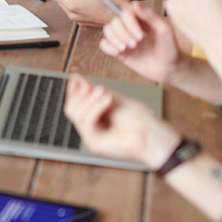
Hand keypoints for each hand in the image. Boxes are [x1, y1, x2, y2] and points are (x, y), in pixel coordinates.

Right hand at [64, 74, 179, 168]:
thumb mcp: (111, 97)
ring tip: (106, 94)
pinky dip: (95, 108)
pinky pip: (86, 122)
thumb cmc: (137, 118)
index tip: (76, 78)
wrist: (150, 132)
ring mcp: (91, 137)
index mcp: (93, 117)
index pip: (73, 104)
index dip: (73, 90)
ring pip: (76, 114)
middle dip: (81, 94)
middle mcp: (90, 128)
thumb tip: (76, 78)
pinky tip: (106, 101)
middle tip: (98, 88)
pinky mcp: (94, 144)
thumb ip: (92, 90)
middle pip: (71, 109)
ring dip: (90, 100)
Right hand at [99, 3, 182, 82]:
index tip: (141, 35)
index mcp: (140, 19)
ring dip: (115, 38)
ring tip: (125, 48)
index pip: (125, 13)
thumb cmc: (169, 48)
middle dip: (123, 33)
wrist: (168, 69)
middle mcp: (129, 27)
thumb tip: (134, 3)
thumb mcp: (163, 29)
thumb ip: (150, 16)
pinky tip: (117, 52)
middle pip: (114, 21)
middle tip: (135, 44)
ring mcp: (123, 38)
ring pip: (107, 30)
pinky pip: (104, 44)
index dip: (129, 23)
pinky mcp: (119, 51)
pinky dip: (107, 47)